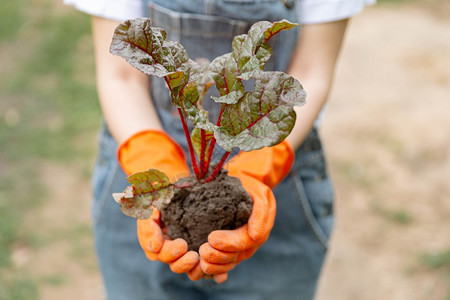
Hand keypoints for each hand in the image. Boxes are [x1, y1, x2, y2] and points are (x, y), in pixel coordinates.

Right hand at [118, 130, 197, 273]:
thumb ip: (149, 216)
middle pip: (170, 262)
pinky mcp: (198, 253)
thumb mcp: (153, 198)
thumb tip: (154, 245)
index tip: (181, 244)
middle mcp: (166, 248)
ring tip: (201, 260)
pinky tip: (220, 277)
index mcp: (153, 238)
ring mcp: (182, 252)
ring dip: (192, 268)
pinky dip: (211, 274)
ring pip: (184, 267)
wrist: (182, 189)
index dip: (168, 251)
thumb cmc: (164, 192)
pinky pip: (203, 268)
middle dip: (179, 261)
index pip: (156, 251)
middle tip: (191, 253)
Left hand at [198, 141, 293, 279]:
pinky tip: (202, 268)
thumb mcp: (259, 193)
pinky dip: (215, 269)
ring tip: (200, 260)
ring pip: (230, 263)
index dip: (228, 242)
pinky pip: (225, 265)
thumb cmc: (249, 186)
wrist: (244, 186)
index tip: (211, 238)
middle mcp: (252, 242)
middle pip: (236, 255)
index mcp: (260, 229)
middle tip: (202, 250)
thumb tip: (255, 236)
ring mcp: (243, 248)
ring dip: (215, 265)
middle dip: (219, 255)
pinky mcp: (232, 250)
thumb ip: (260, 212)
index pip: (244, 241)